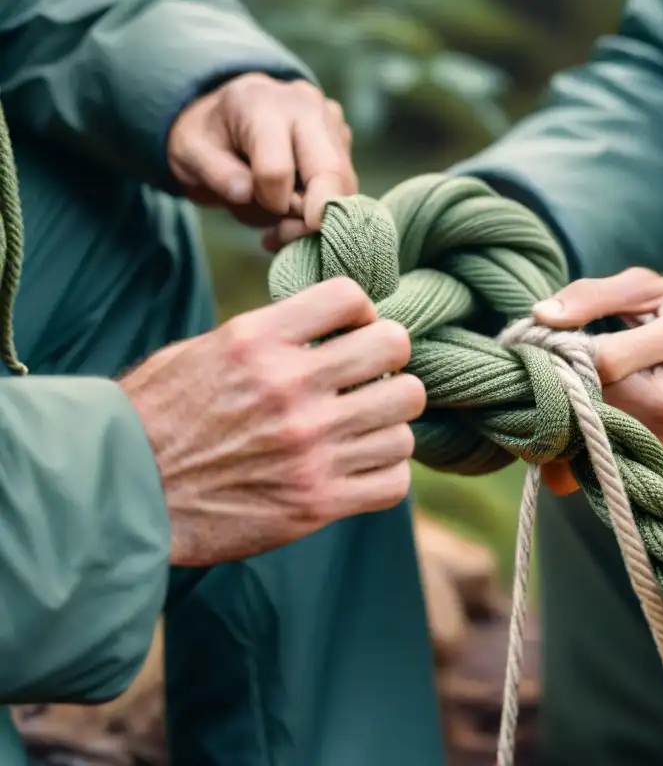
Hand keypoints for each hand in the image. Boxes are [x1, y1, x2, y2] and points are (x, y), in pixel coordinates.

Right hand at [119, 277, 425, 566]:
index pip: (351, 296)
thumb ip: (270, 338)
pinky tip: (363, 464)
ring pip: (404, 416)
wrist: (121, 496)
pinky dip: (387, 470)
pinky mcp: (317, 502)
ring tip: (366, 424)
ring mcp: (310, 448)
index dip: (363, 310)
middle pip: (394, 349)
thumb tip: (331, 328)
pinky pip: (395, 478)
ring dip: (389, 418)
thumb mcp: (204, 352)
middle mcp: (291, 389)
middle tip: (371, 376)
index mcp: (258, 342)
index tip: (354, 330)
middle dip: (388, 359)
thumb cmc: (156, 418)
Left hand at [167, 73, 355, 248]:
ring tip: (284, 226)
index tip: (251, 204)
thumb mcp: (190, 153)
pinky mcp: (344, 139)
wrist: (229, 116)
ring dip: (319, 217)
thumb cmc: (208, 139)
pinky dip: (325, 209)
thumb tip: (246, 193)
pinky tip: (297, 211)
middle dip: (312, 218)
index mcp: (261, 103)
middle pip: (330, 172)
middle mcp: (305, 104)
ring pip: (346, 184)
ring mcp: (331, 120)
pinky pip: (348, 186)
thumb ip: (214, 173)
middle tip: (284, 235)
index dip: (267, 202)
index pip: (277, 169)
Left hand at [532, 268, 662, 494]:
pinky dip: (587, 443)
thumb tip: (542, 316)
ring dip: (569, 417)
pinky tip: (587, 417)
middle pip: (595, 404)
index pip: (602, 360)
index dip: (563, 355)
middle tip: (546, 369)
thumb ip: (592, 295)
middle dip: (562, 388)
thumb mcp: (646, 288)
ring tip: (568, 389)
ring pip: (594, 436)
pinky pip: (609, 460)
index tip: (544, 345)